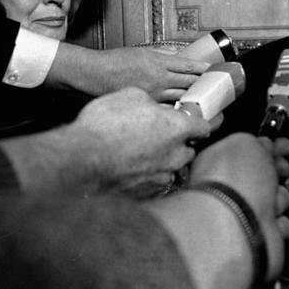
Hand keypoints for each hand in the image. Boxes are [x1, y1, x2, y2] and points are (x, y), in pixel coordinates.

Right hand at [68, 87, 213, 195]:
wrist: (82, 159)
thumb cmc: (105, 126)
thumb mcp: (129, 96)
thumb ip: (150, 103)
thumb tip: (152, 107)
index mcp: (177, 128)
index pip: (205, 126)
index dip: (204, 122)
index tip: (206, 120)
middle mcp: (176, 155)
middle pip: (188, 149)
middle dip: (179, 143)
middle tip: (161, 135)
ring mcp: (162, 176)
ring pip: (171, 167)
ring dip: (163, 160)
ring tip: (142, 153)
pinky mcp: (148, 192)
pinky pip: (155, 182)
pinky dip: (148, 176)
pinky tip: (132, 168)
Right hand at [96, 47, 210, 100]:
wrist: (95, 74)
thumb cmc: (116, 61)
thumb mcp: (142, 52)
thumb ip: (162, 55)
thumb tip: (179, 56)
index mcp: (158, 62)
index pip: (187, 65)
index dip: (201, 68)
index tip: (212, 69)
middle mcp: (159, 78)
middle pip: (188, 82)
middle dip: (203, 84)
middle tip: (215, 85)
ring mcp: (154, 94)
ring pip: (181, 97)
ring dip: (194, 97)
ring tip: (206, 98)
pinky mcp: (147, 105)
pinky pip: (168, 108)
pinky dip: (178, 109)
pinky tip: (186, 111)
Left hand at [187, 134, 288, 281]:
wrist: (238, 229)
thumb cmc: (235, 183)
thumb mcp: (247, 142)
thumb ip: (257, 142)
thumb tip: (265, 145)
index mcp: (218, 163)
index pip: (248, 152)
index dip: (269, 148)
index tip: (285, 147)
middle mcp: (226, 191)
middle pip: (265, 177)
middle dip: (277, 173)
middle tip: (281, 170)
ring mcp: (241, 216)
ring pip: (276, 200)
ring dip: (280, 199)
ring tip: (271, 202)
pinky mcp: (255, 238)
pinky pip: (279, 225)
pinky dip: (279, 223)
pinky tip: (271, 221)